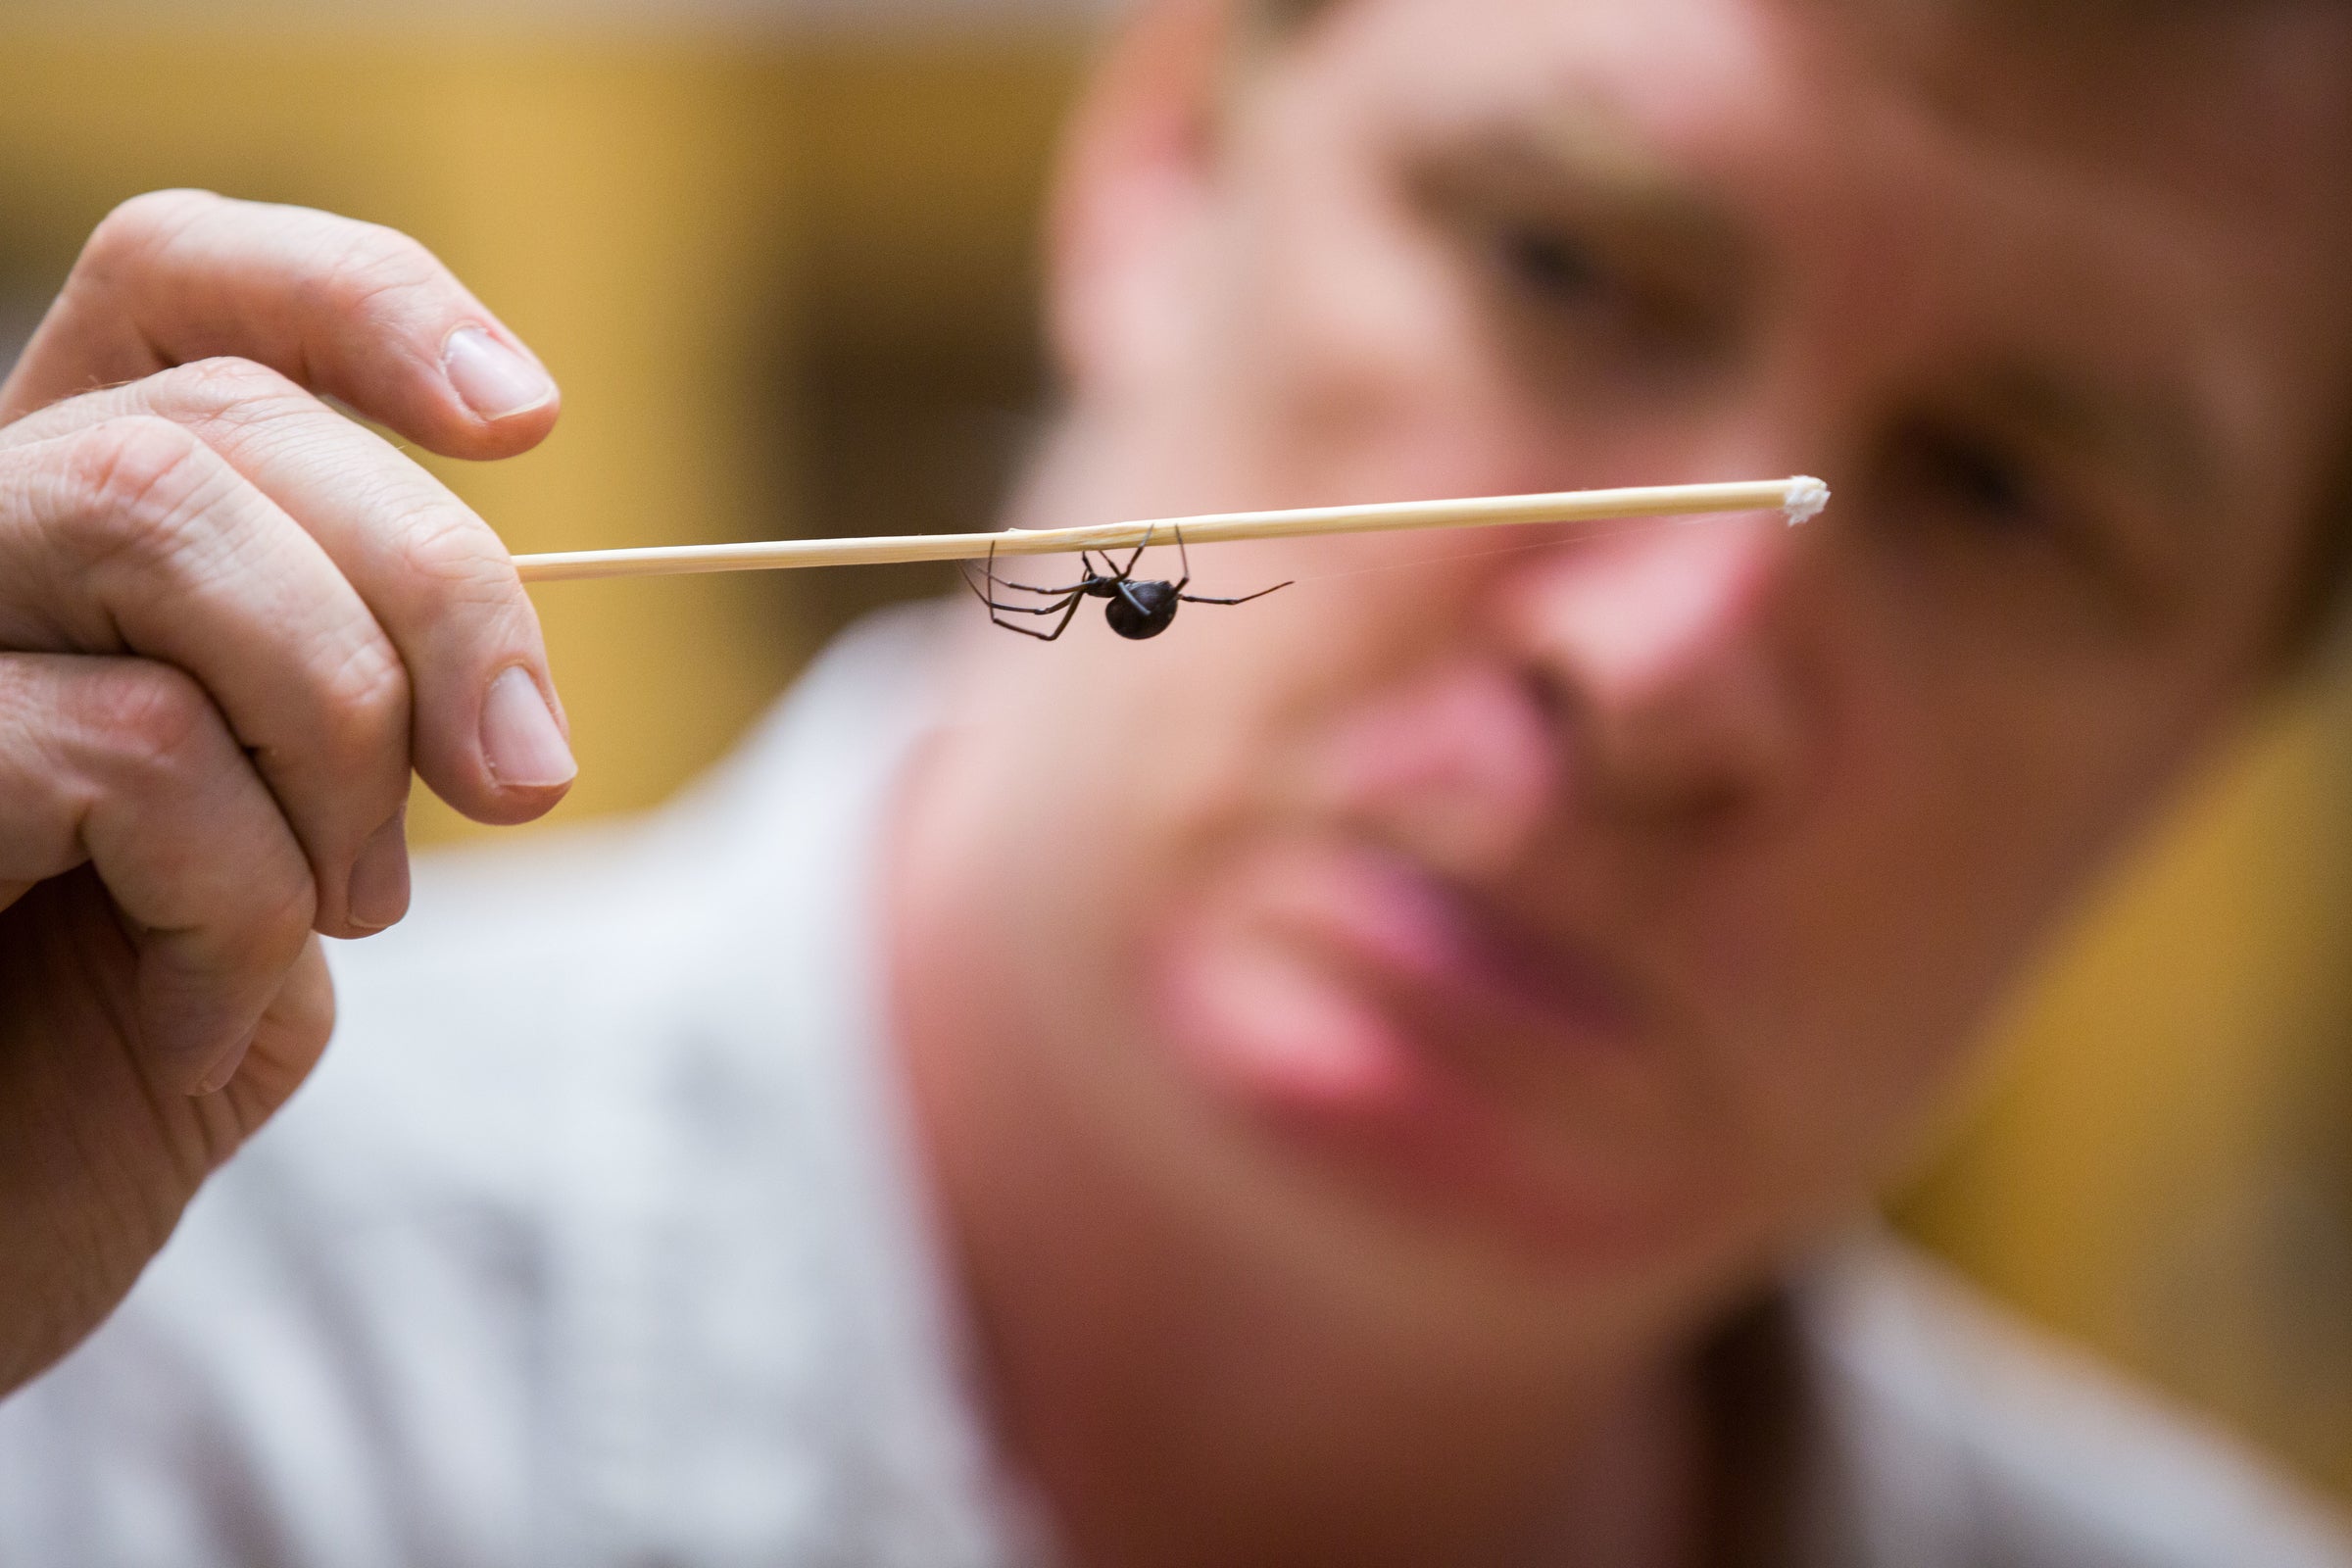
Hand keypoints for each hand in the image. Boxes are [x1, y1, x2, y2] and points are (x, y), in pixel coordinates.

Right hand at [0, 190, 573, 1393]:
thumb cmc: (108, 1053)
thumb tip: (506, 665)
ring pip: (155, 514)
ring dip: (335, 728)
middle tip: (527, 779)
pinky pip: (123, 744)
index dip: (357, 298)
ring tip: (353, 906)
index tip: (528, 417)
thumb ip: (361, 706)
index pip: (176, 285)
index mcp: (71, 540)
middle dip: (441, 589)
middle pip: (225, 415)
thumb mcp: (288, 852)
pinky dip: (238, 892)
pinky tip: (202, 1011)